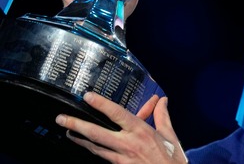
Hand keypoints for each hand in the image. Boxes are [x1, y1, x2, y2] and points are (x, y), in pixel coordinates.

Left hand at [55, 92, 187, 163]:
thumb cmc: (171, 159)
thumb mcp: (169, 135)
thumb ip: (162, 116)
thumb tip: (161, 100)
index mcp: (141, 131)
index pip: (118, 114)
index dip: (102, 104)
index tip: (88, 96)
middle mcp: (128, 143)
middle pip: (97, 133)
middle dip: (78, 125)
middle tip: (62, 118)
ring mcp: (122, 158)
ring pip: (95, 147)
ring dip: (80, 139)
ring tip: (67, 132)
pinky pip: (103, 158)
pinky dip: (93, 151)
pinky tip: (85, 147)